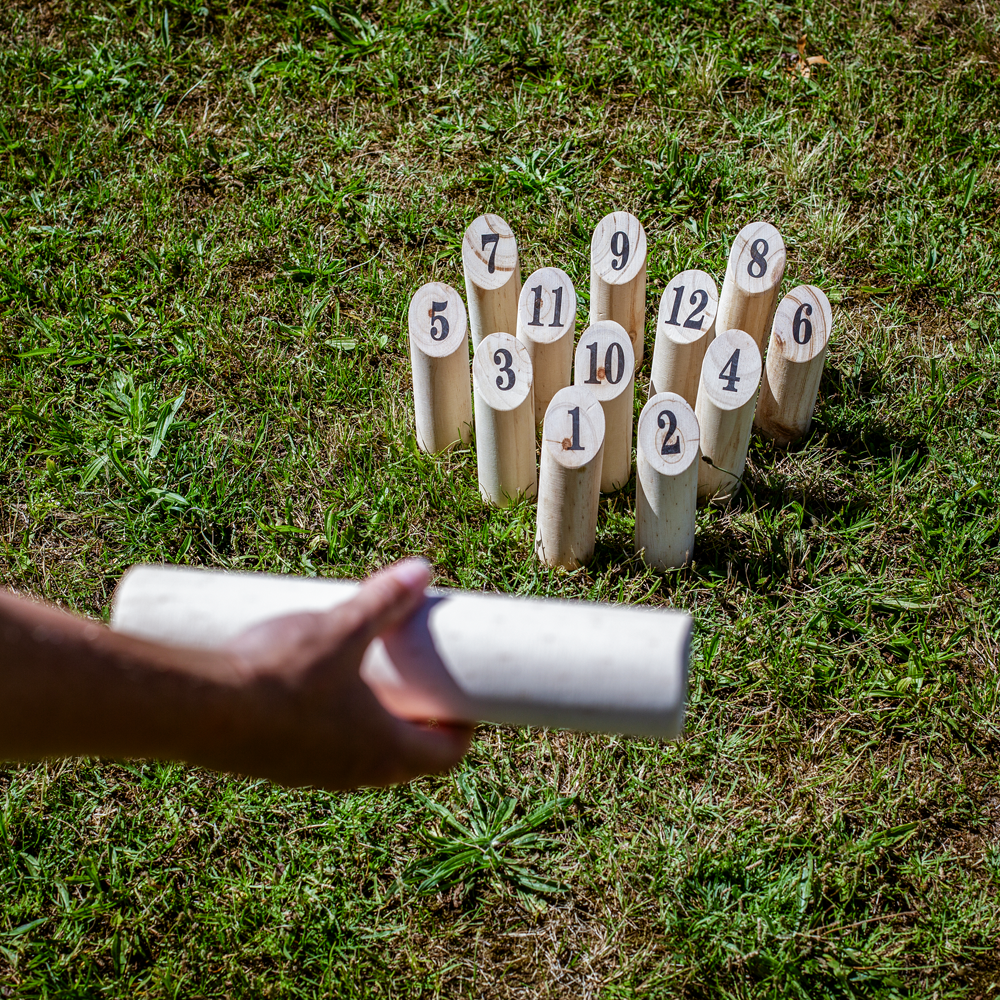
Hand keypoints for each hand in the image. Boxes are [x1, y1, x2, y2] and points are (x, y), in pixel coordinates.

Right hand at [205, 559, 472, 789]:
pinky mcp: (281, 767)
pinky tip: (321, 693)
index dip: (464, 727)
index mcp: (385, 751)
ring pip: (365, 757)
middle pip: (409, 758)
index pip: (446, 754)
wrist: (196, 709)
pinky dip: (339, 728)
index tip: (464, 696)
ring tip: (375, 680)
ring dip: (378, 725)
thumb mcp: (341, 628)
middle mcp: (355, 774)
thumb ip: (384, 599)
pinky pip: (326, 753)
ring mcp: (315, 776)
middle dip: (421, 720)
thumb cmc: (279, 675)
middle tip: (423, 681)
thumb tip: (423, 570)